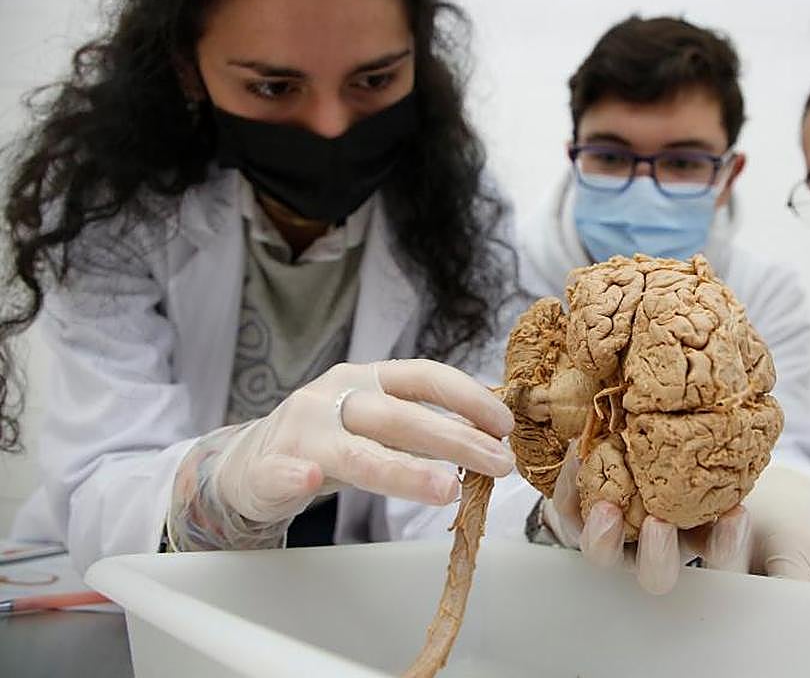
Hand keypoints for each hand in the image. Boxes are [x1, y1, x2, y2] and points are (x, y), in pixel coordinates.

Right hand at [167, 359, 513, 549]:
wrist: (247, 462)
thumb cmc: (327, 441)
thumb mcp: (375, 423)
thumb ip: (420, 427)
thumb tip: (488, 439)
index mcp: (365, 380)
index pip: (423, 377)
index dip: (467, 397)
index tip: (504, 424)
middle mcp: (334, 397)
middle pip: (399, 416)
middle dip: (455, 440)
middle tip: (499, 465)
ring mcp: (300, 432)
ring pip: (355, 451)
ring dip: (403, 470)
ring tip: (446, 489)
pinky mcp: (266, 469)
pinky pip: (281, 471)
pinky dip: (296, 476)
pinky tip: (312, 480)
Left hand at [545, 458, 809, 594]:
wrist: (715, 458)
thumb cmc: (764, 520)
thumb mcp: (803, 548)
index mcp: (716, 573)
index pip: (717, 578)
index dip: (720, 554)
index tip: (732, 518)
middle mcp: (669, 561)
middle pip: (653, 580)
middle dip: (653, 560)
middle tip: (658, 528)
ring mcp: (626, 539)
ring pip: (604, 553)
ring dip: (597, 532)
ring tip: (603, 503)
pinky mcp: (592, 511)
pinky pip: (569, 516)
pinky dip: (567, 493)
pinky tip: (572, 461)